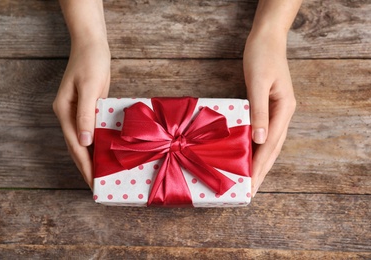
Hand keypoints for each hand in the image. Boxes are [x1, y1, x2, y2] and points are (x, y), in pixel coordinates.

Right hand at [53, 39, 110, 188]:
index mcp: (65, 112)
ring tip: (103, 175)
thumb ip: (86, 115)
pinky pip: (91, 131)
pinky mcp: (87, 108)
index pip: (75, 146)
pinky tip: (106, 152)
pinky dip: (97, 144)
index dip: (85, 166)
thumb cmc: (91, 63)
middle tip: (99, 186)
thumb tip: (84, 142)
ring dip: (92, 158)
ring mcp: (77, 112)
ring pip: (83, 141)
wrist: (92, 45)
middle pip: (77, 147)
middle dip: (87, 167)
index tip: (93, 183)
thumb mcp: (90, 88)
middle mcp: (68, 115)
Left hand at [243, 30, 295, 196]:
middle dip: (261, 171)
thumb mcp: (258, 83)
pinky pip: (262, 133)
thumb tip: (259, 140)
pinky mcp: (268, 108)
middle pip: (272, 149)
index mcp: (284, 110)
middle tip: (250, 192)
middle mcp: (283, 114)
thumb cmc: (262, 57)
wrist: (266, 39)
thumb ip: (259, 112)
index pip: (270, 145)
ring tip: (249, 180)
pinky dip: (256, 147)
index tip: (251, 185)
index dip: (259, 166)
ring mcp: (277, 112)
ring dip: (259, 162)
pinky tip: (248, 155)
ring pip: (268, 144)